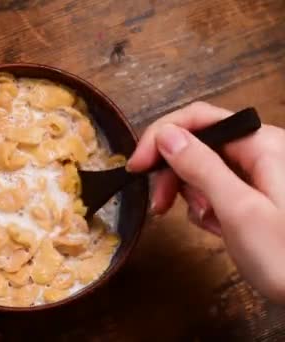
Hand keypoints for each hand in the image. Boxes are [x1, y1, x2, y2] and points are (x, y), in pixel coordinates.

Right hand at [127, 102, 284, 302]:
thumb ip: (201, 167)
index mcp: (261, 144)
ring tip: (206, 221)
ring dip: (192, 195)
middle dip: (173, 172)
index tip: (136, 167)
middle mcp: (260, 152)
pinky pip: (215, 191)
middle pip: (197, 144)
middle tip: (160, 204)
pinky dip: (207, 209)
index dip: (160, 137)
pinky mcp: (254, 196)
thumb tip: (165, 135)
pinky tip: (218, 229)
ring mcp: (258, 174)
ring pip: (203, 169)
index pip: (198, 118)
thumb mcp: (238, 210)